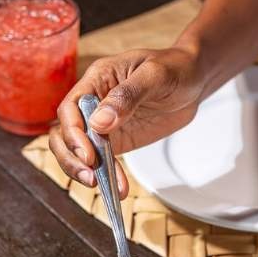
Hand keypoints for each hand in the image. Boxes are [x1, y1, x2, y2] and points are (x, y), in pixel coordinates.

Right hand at [50, 46, 205, 195]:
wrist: (193, 81)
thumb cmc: (175, 68)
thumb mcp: (156, 75)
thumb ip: (127, 95)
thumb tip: (99, 122)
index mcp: (97, 79)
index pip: (70, 108)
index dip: (73, 133)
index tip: (88, 154)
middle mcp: (92, 103)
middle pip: (64, 133)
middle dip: (71, 157)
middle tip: (90, 176)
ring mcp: (101, 124)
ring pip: (75, 151)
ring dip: (83, 171)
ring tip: (101, 186)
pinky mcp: (113, 141)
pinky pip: (101, 161)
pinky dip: (107, 176)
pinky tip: (119, 189)